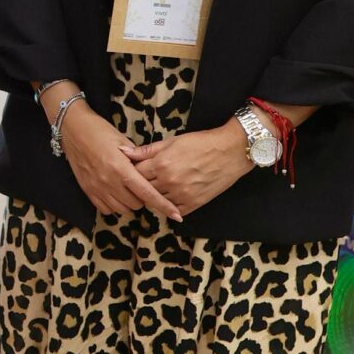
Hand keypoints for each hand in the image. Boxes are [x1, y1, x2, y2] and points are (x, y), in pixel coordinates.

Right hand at [58, 105, 182, 221]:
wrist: (73, 128)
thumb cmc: (100, 130)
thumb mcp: (123, 140)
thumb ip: (138, 159)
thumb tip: (152, 172)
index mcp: (121, 168)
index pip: (147, 193)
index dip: (163, 206)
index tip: (177, 215)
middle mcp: (109, 181)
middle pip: (136, 204)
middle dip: (143, 198)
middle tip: (141, 185)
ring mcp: (96, 188)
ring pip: (122, 209)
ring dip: (129, 202)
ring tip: (128, 189)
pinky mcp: (87, 190)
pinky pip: (106, 209)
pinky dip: (114, 205)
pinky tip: (115, 194)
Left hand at [123, 122, 254, 219]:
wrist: (231, 151)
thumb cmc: (201, 143)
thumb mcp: (172, 141)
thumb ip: (146, 150)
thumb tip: (123, 152)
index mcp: (161, 164)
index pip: (135, 174)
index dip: (132, 172)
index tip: (132, 171)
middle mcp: (169, 181)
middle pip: (143, 189)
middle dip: (140, 185)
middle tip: (142, 181)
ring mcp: (182, 194)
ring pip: (156, 202)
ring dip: (153, 196)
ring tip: (155, 189)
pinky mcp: (194, 203)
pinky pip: (173, 211)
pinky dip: (168, 206)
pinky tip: (169, 198)